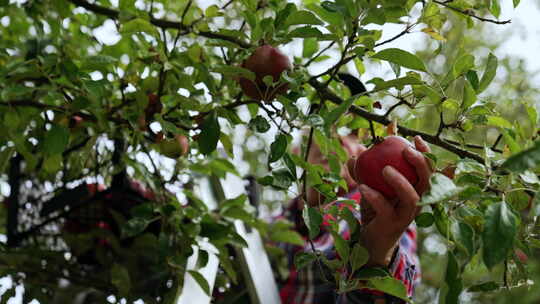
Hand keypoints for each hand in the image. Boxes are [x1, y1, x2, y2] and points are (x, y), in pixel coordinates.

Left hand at [352, 136, 432, 266]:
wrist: (371, 239)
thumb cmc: (375, 210)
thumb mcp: (372, 188)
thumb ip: (364, 172)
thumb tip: (356, 155)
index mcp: (416, 190)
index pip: (428, 170)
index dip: (427, 154)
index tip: (415, 138)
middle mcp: (416, 202)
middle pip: (428, 182)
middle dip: (421, 164)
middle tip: (405, 150)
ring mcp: (405, 215)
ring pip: (412, 198)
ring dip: (400, 181)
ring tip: (385, 169)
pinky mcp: (392, 225)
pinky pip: (386, 210)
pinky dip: (375, 197)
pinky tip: (363, 187)